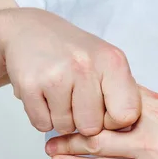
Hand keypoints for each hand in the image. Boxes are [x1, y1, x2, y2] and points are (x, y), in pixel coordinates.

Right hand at [0, 8, 139, 135]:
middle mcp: (85, 66)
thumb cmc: (72, 51)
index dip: (114, 121)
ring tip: (58, 94)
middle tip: (75, 99)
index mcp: (111, 61)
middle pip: (92, 127)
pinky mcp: (29, 85)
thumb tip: (128, 129)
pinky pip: (42, 124)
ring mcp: (56, 75)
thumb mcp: (106, 61)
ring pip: (65, 128)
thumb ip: (121, 93)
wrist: (29, 30)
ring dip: (61, 119)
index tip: (104, 110)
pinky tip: (43, 95)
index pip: (126, 115)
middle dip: (83, 121)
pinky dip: (42, 117)